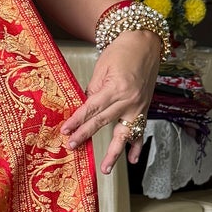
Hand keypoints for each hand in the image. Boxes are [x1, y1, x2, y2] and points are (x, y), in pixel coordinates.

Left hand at [59, 31, 161, 174]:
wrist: (145, 43)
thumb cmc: (122, 51)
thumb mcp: (102, 68)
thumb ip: (94, 90)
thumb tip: (85, 108)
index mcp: (116, 88)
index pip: (91, 108)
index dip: (77, 120)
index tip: (66, 130)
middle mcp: (129, 100)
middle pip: (103, 122)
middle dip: (86, 135)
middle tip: (73, 146)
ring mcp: (139, 106)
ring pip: (125, 134)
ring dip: (115, 152)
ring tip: (106, 168)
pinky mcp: (145, 108)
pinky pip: (141, 130)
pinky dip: (137, 145)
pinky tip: (133, 159)